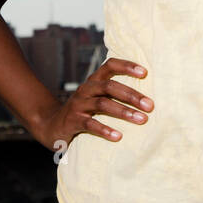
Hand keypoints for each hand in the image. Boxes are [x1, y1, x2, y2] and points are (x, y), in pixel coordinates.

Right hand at [32, 58, 152, 151]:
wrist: (52, 127)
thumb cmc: (83, 112)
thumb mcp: (96, 99)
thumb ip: (113, 94)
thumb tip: (146, 98)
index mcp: (94, 81)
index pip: (109, 65)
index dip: (126, 66)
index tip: (145, 73)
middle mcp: (86, 89)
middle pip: (110, 86)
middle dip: (132, 95)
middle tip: (150, 105)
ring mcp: (78, 105)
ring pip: (102, 104)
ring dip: (124, 111)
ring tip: (141, 120)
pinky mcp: (73, 121)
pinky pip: (90, 124)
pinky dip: (105, 130)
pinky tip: (118, 136)